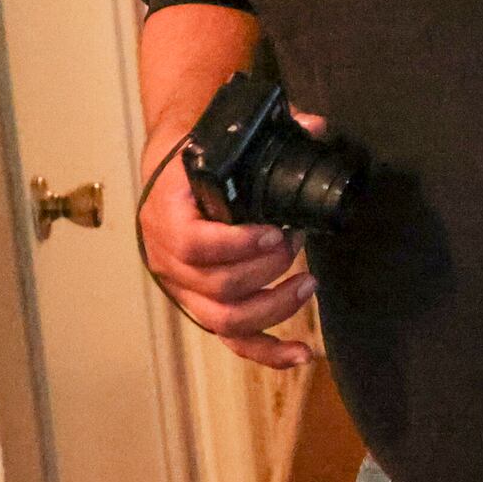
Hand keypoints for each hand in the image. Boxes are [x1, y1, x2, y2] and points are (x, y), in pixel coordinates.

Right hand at [135, 112, 321, 369]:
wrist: (172, 172)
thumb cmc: (200, 158)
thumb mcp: (223, 139)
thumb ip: (271, 132)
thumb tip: (315, 126)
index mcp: (167, 217)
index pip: (192, 245)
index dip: (237, 245)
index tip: (276, 232)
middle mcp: (168, 261)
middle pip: (217, 288)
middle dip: (267, 270)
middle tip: (296, 242)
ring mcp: (184, 290)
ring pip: (225, 320)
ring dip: (274, 307)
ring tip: (308, 283)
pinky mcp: (203, 308)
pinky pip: (232, 341)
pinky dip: (268, 353)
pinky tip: (302, 355)